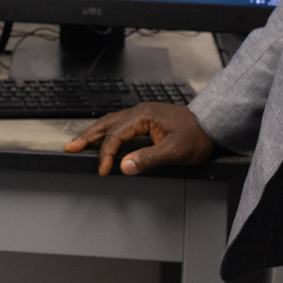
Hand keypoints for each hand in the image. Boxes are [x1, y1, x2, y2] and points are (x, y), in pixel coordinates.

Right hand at [63, 103, 215, 175]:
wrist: (211, 126)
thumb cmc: (196, 135)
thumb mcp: (174, 151)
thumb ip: (148, 159)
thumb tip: (125, 166)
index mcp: (143, 116)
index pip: (116, 135)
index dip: (107, 154)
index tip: (104, 170)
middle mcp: (139, 112)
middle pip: (106, 124)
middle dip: (87, 136)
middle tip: (71, 146)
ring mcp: (142, 115)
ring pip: (111, 123)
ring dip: (94, 133)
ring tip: (79, 142)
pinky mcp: (145, 121)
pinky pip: (119, 124)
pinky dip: (107, 132)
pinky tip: (102, 138)